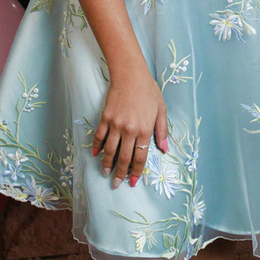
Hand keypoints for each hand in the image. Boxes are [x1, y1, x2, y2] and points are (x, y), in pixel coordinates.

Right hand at [94, 66, 167, 184]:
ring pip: (110, 150)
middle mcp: (130, 130)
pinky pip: (100, 136)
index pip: (140, 156)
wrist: (131, 75)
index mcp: (145, 130)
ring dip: (106, 164)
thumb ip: (162, 131)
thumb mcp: (161, 110)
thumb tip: (164, 150)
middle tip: (116, 184)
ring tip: (105, 173)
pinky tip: (96, 155)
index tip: (133, 182)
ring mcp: (116, 124)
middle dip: (120, 173)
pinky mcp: (105, 118)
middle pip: (124, 157)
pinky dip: (97, 147)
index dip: (136, 171)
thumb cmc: (149, 91)